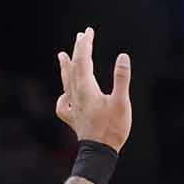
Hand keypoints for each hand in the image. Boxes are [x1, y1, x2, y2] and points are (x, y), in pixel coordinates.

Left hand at [56, 27, 131, 150]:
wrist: (99, 152)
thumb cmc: (112, 128)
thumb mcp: (121, 102)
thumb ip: (121, 78)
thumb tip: (123, 56)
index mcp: (86, 88)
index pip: (83, 60)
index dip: (85, 44)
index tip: (88, 31)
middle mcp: (76, 95)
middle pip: (74, 67)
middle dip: (78, 50)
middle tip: (81, 36)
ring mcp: (73, 107)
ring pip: (66, 82)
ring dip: (65, 67)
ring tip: (61, 55)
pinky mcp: (73, 118)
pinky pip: (63, 103)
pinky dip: (63, 95)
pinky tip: (65, 96)